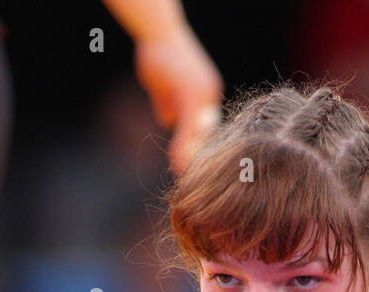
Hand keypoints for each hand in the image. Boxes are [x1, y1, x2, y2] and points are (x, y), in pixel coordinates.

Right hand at [133, 25, 222, 173]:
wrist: (158, 31)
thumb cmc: (159, 56)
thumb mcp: (162, 87)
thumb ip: (167, 104)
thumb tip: (167, 120)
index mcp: (205, 95)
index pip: (206, 130)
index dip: (199, 152)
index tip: (194, 174)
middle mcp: (209, 94)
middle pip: (208, 135)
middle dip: (200, 160)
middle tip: (194, 183)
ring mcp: (203, 94)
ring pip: (198, 134)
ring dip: (192, 158)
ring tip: (187, 179)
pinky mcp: (191, 93)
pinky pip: (188, 127)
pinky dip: (184, 148)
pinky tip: (179, 164)